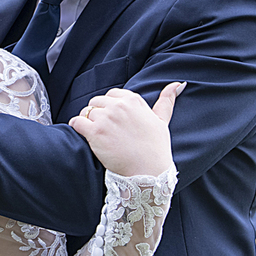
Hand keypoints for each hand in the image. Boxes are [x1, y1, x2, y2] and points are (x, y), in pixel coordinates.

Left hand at [69, 83, 184, 176]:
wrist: (148, 172)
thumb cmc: (156, 148)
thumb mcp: (162, 121)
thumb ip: (166, 100)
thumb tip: (178, 83)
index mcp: (133, 100)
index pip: (111, 94)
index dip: (109, 107)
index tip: (114, 121)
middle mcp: (118, 106)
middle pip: (96, 102)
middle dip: (98, 114)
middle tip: (105, 130)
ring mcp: (106, 118)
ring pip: (86, 111)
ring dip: (88, 122)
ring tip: (97, 136)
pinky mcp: (95, 133)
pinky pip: (77, 122)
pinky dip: (77, 127)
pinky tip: (84, 134)